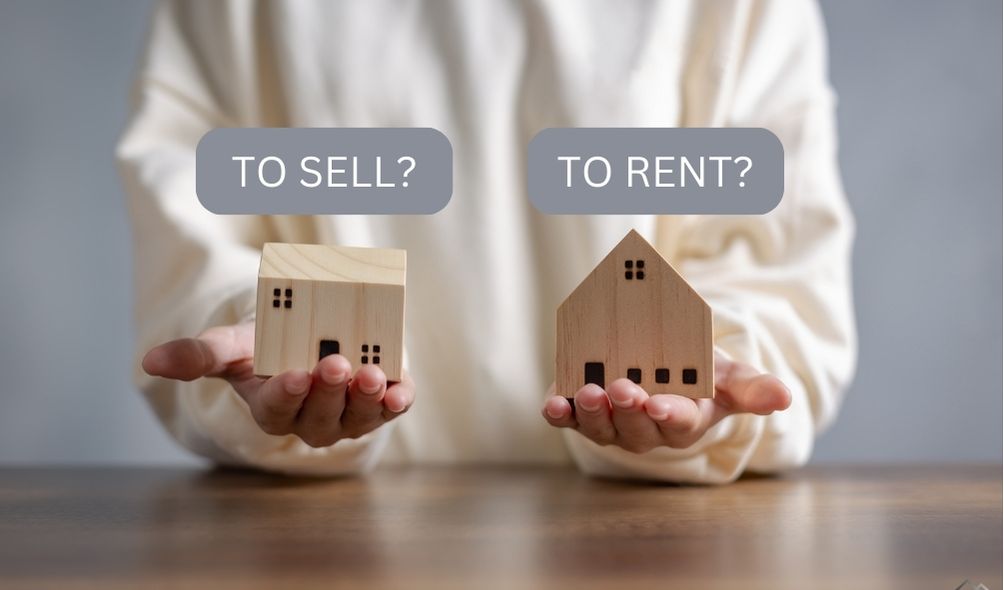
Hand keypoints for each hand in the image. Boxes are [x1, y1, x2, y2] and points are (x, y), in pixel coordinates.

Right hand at [141, 322, 413, 446]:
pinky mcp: (381, 401)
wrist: (310, 336)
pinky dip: (398, 401)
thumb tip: (149, 360)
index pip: (277, 411)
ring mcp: (349, 415)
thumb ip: (199, 353)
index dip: (286, 395)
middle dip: (329, 392)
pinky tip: (401, 390)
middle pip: (321, 417)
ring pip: (358, 417)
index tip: (294, 376)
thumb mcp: (233, 344)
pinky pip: (392, 408)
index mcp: (272, 408)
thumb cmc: (266, 345)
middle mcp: (312, 420)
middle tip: (334, 363)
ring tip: (370, 373)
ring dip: (365, 398)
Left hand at [541, 351, 790, 452]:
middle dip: (628, 410)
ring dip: (592, 413)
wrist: (663, 363)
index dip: (669, 415)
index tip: (661, 404)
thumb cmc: (699, 374)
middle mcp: (644, 430)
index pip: (677, 423)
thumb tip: (784, 398)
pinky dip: (559, 414)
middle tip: (622, 388)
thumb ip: (752, 388)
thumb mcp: (728, 375)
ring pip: (600, 427)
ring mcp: (610, 424)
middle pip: (635, 428)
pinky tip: (553, 405)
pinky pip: (568, 419)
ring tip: (589, 392)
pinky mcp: (581, 411)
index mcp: (683, 421)